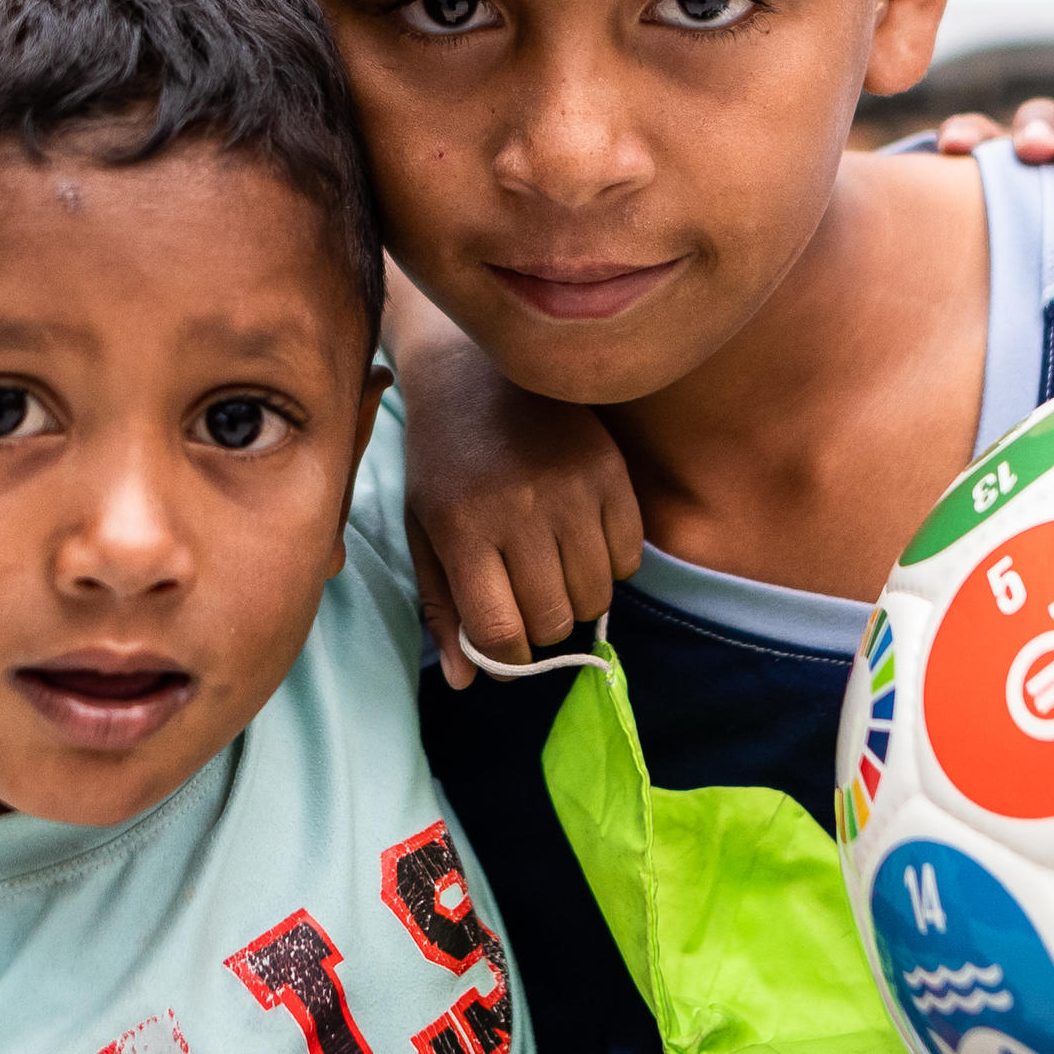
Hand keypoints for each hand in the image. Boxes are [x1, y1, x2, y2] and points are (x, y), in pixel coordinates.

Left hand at [386, 296, 638, 687]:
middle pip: (552, 619)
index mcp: (462, 527)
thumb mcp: (423, 531)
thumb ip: (443, 607)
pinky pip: (630, 557)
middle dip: (540, 630)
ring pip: (596, 596)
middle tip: (528, 603)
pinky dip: (611, 566)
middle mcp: (519, 509)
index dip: (505, 660)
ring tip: (554, 571)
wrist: (475, 371)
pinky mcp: (610, 471)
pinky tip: (583, 542)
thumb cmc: (442, 462)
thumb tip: (469, 682)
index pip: (501, 630)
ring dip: (577, 601)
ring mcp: (571, 488)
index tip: (504, 652)